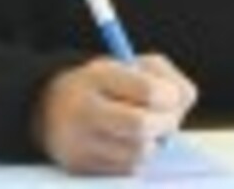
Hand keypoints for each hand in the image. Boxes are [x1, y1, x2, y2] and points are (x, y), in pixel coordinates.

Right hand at [33, 54, 197, 173]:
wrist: (50, 109)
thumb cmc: (105, 85)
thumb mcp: (130, 65)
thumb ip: (164, 76)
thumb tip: (183, 101)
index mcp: (98, 76)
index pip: (148, 91)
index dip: (170, 96)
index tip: (171, 97)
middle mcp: (84, 109)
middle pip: (142, 126)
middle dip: (166, 124)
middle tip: (168, 119)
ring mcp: (79, 142)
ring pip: (139, 153)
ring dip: (154, 143)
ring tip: (147, 130)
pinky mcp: (81, 167)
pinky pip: (128, 168)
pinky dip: (138, 157)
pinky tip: (129, 143)